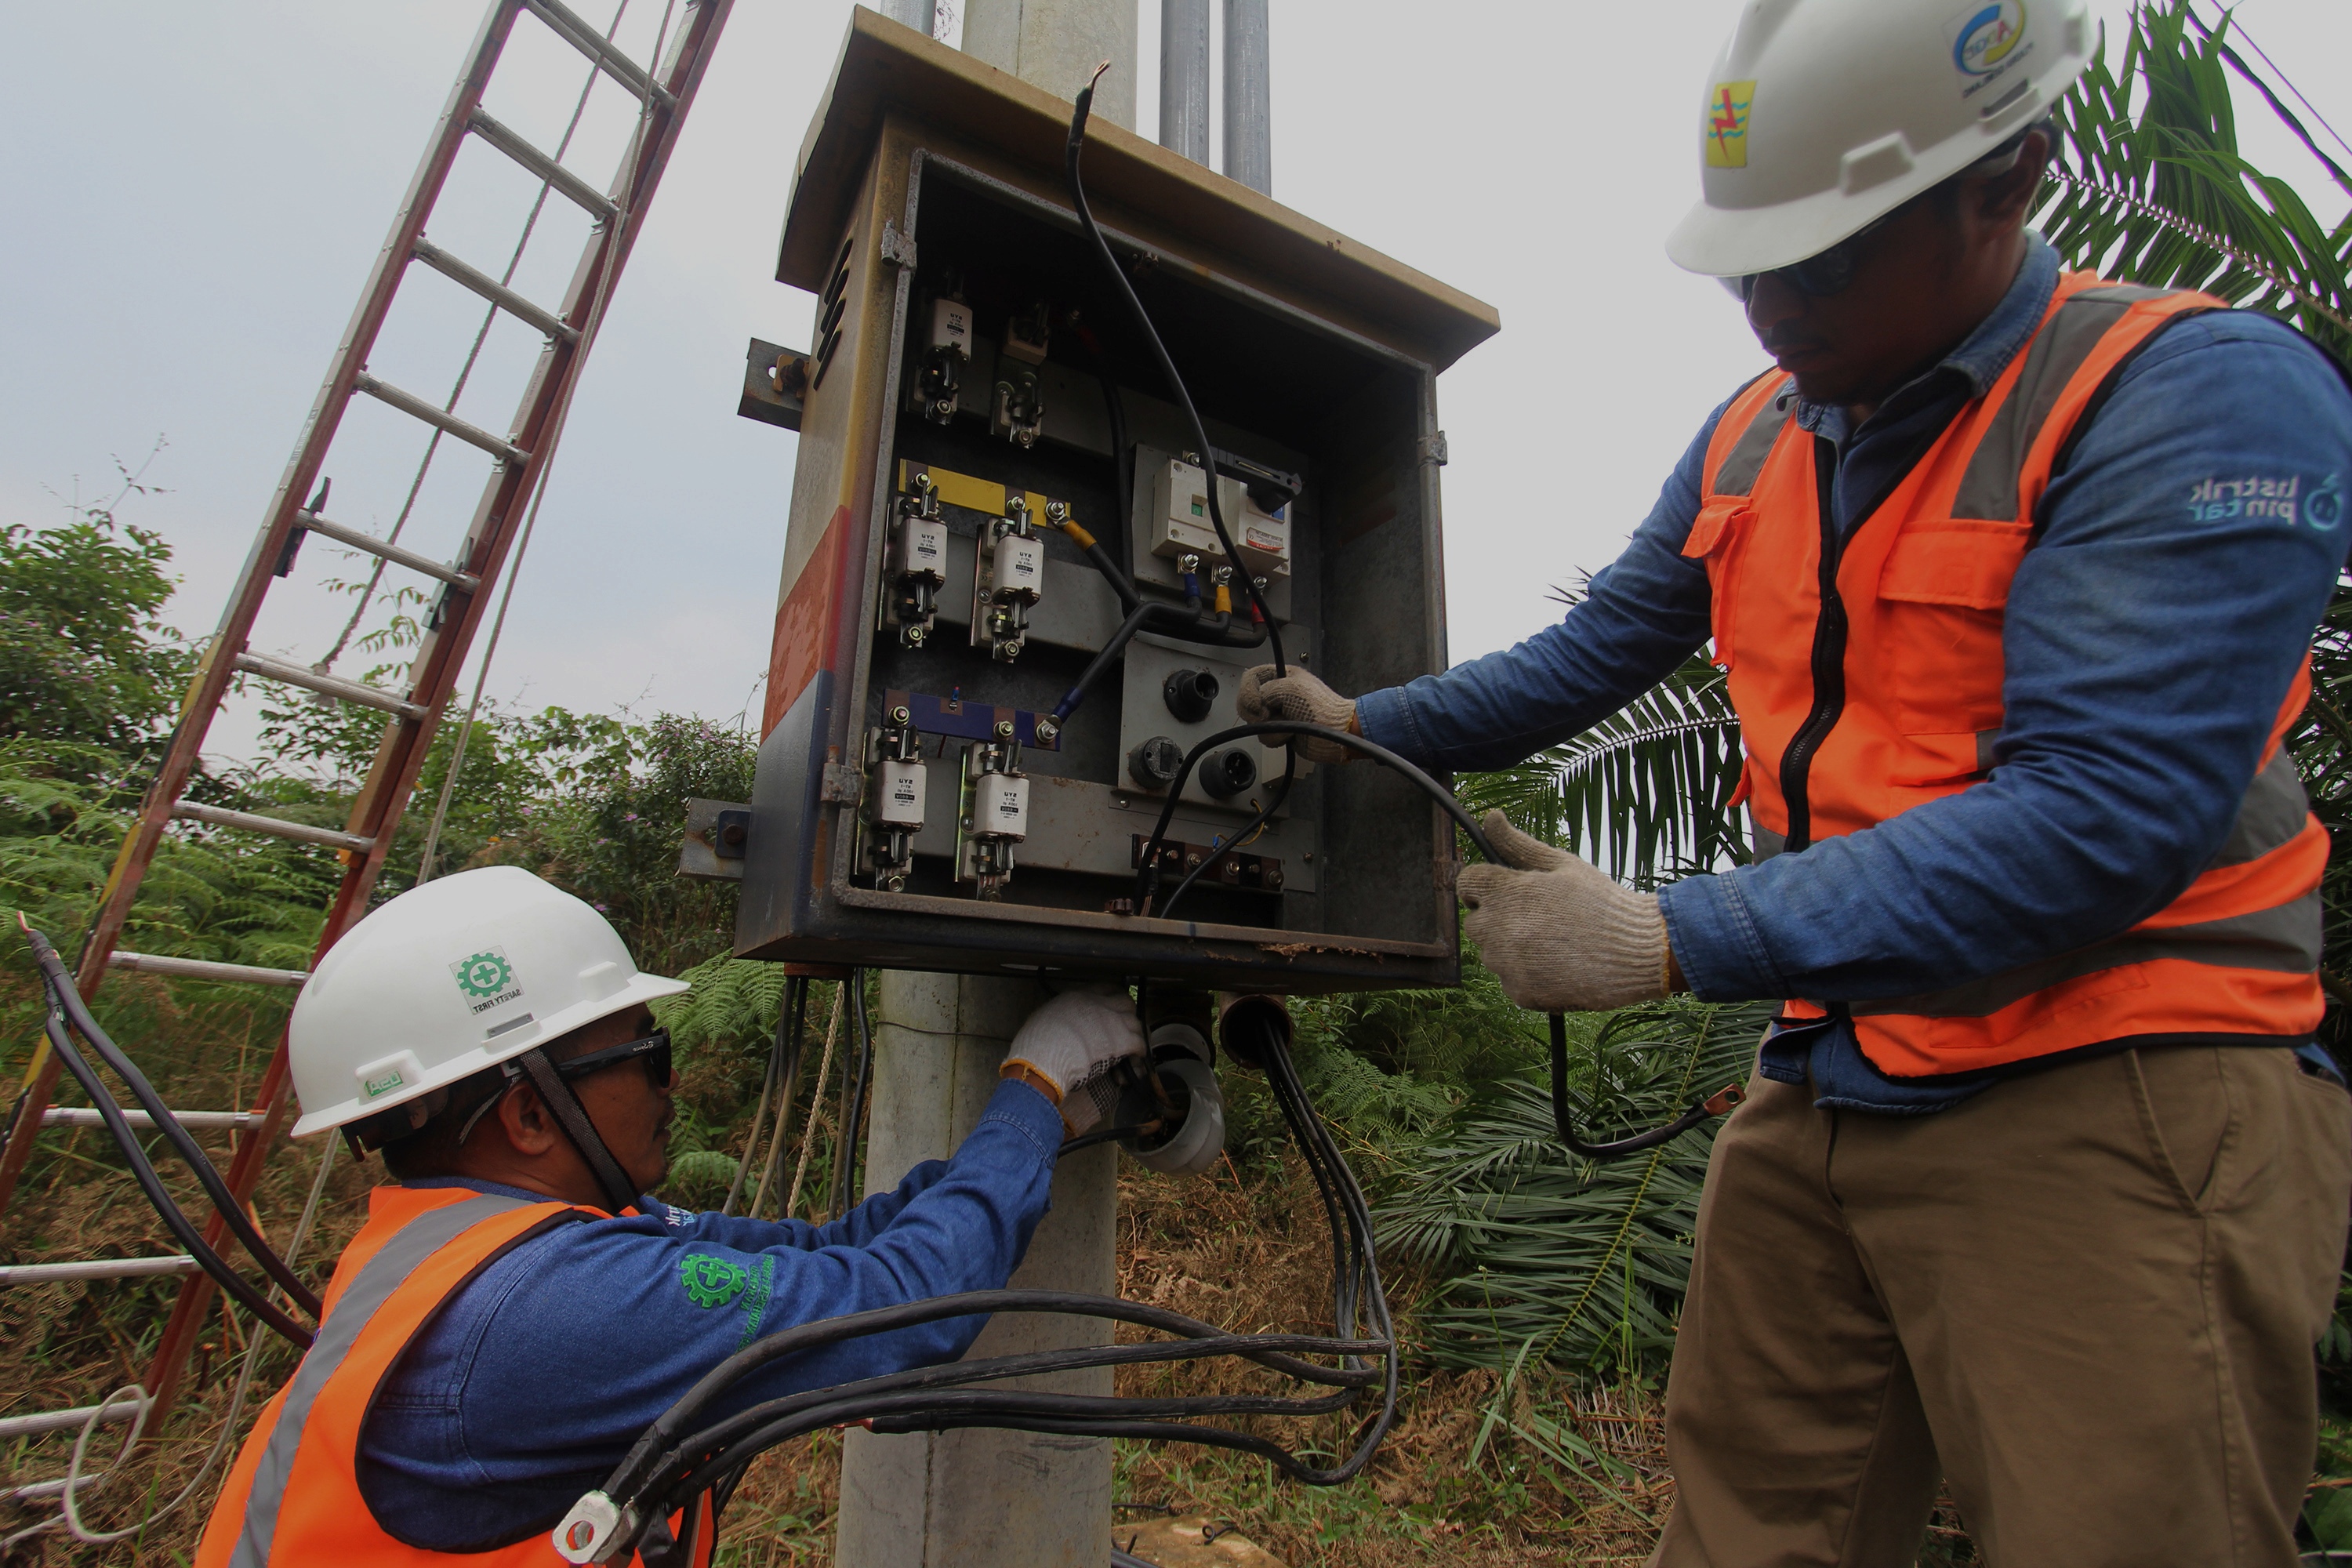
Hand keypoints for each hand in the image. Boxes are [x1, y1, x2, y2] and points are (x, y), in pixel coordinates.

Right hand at [1001, 990, 1145, 1135]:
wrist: (1045, 1056)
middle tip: (1125, 1023)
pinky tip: (1136, 1057)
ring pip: (1135, 1021)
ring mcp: (1112, 1021)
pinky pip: (1139, 1042)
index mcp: (1078, 996)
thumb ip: (1057, 1013)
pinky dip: (1139, 1051)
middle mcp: (1098, 1004)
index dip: (1111, 996)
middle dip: (1127, 1012)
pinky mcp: (1121, 1040)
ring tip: (1132, 1042)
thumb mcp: (1043, 1017)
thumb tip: (1055, 1019)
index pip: (1104, 988)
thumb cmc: (1037, 1042)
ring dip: (1135, 1032)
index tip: (1113, 1003)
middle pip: (1125, 1001)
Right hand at [1236, 664, 1356, 763]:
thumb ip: (1267, 689)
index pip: (1251, 677)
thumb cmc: (1320, 708)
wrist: (1334, 734)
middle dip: (1256, 712)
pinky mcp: (1281, 731)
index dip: (1248, 691)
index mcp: (1281, 676)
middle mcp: (1277, 694)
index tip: (1258, 703)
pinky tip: (1291, 735)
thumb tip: (1259, 703)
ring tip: (1288, 724)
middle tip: (1268, 715)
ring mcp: (1278, 714)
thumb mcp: (1291, 688)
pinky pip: (1265, 736)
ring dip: (1271, 726)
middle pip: (1248, 701)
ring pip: (1255, 722)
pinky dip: (1277, 738)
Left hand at [1456, 811, 1671, 1012]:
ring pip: (1492, 954)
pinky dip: (1528, 976)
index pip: (1466, 883)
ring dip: (1512, 949)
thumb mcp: (1562, 864)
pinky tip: (1559, 966)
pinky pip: (1510, 981)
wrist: (1639, 951)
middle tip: (1538, 919)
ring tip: (1555, 943)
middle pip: (1475, 922)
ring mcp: (1508, 964)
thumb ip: (1518, 844)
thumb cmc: (1602, 902)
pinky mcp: (1520, 993)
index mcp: (1507, 892)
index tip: (1502, 891)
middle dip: (1497, 918)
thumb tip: (1491, 817)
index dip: (1481, 886)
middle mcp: (1499, 929)